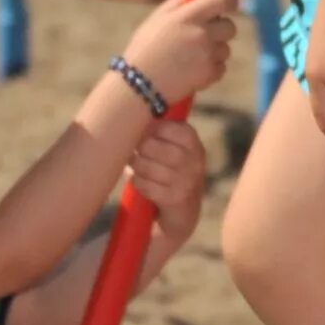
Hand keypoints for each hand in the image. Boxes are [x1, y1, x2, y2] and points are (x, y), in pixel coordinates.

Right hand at [121, 0, 239, 104]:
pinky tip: (191, 71)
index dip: (229, 0)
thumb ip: (179, 4)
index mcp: (188, 16)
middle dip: (221, 30)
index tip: (229, 4)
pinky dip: (211, 69)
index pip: (222, 0)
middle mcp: (201, 33)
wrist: (138, 86)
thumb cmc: (145, 49)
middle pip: (230, 27)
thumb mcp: (157, 19)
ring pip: (226, 49)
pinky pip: (221, 68)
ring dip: (214, 52)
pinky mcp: (210, 74)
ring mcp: (207, 54)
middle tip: (204, 36)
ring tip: (190, 58)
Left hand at [125, 119, 209, 247]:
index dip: (147, 130)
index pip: (166, 127)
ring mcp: (186, 181)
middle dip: (138, 149)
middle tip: (134, 152)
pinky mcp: (174, 199)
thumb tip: (130, 113)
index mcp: (193, 142)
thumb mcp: (175, 149)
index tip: (140, 134)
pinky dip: (137, 182)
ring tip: (135, 166)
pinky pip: (144, 185)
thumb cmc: (172, 172)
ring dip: (135, 167)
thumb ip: (160, 131)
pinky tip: (139, 182)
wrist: (184, 211)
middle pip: (151, 146)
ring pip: (145, 166)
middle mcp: (194, 160)